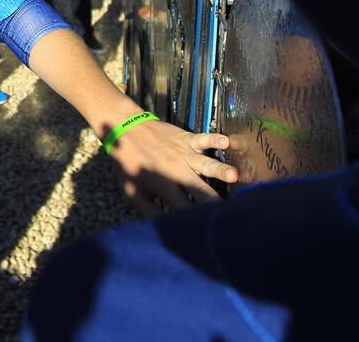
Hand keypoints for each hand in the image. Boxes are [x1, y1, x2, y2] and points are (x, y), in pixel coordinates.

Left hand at [107, 120, 237, 215]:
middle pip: (201, 191)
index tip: (212, 229)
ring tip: (234, 175)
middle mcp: (178, 172)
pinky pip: (204, 138)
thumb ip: (149, 211)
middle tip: (233, 213)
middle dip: (216, 203)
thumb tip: (167, 227)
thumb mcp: (133, 192)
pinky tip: (226, 142)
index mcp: (165, 188)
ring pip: (207, 164)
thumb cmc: (130, 163)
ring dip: (221, 170)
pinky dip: (214, 139)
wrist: (125, 129)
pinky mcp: (187, 139)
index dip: (199, 221)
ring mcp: (184, 154)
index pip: (188, 210)